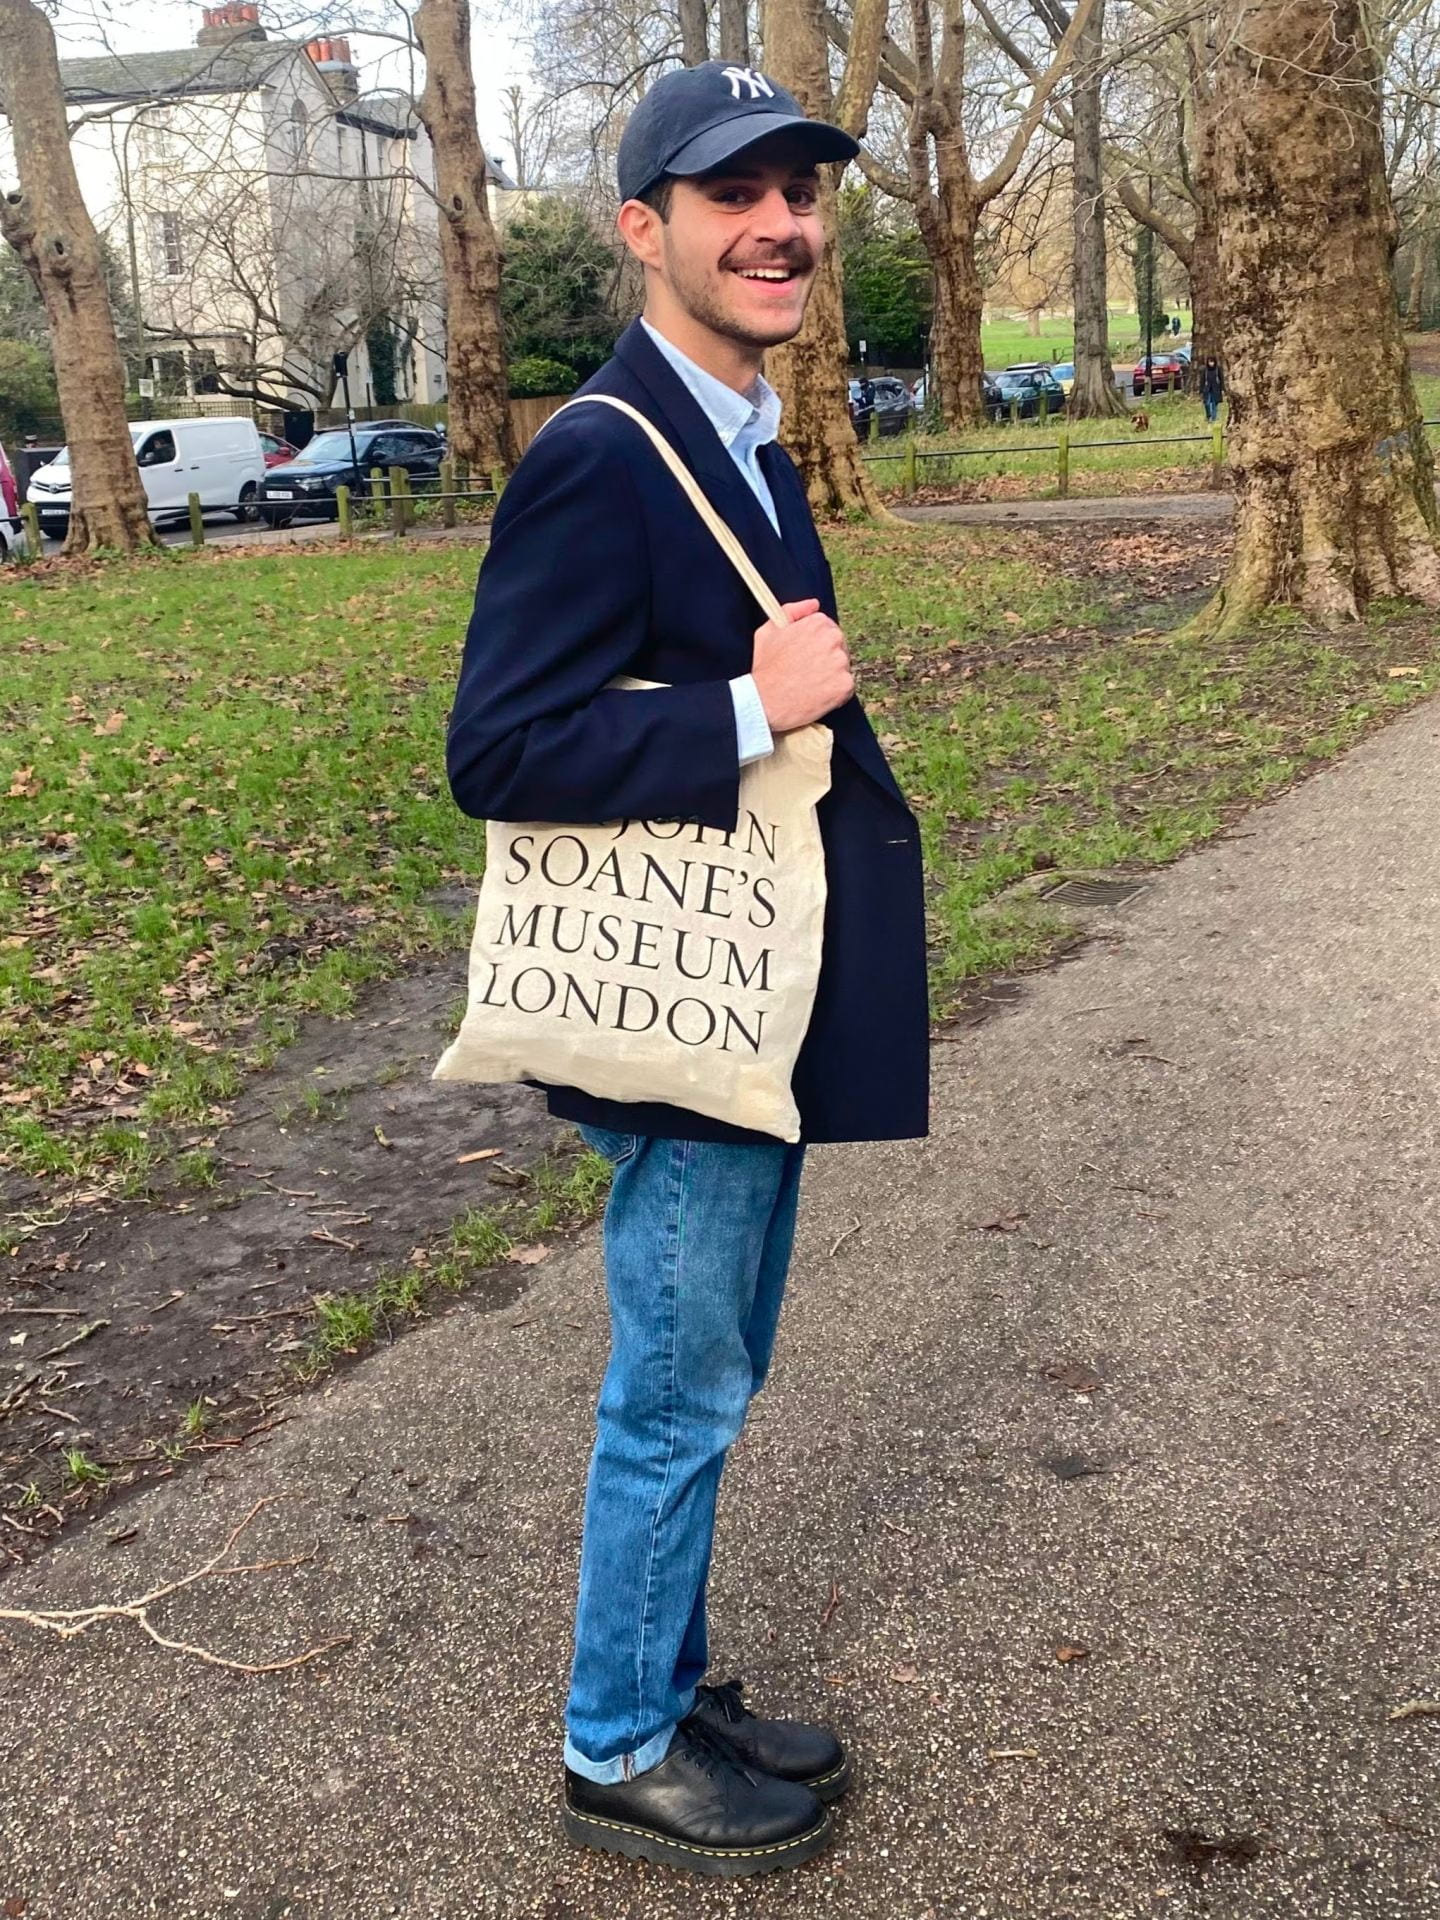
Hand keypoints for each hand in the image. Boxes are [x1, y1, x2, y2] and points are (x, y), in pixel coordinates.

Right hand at [751, 598, 853, 733]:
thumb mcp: (769, 630)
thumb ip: (792, 611)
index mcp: (818, 624)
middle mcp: (833, 639)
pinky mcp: (845, 685)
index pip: (829, 630)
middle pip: (839, 647)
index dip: (816, 645)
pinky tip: (817, 695)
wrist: (764, 701)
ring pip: (843, 668)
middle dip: (827, 658)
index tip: (805, 656)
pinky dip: (835, 693)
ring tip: (810, 684)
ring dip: (831, 675)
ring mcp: (841, 663)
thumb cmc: (765, 667)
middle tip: (807, 672)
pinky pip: (846, 688)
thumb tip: (814, 604)